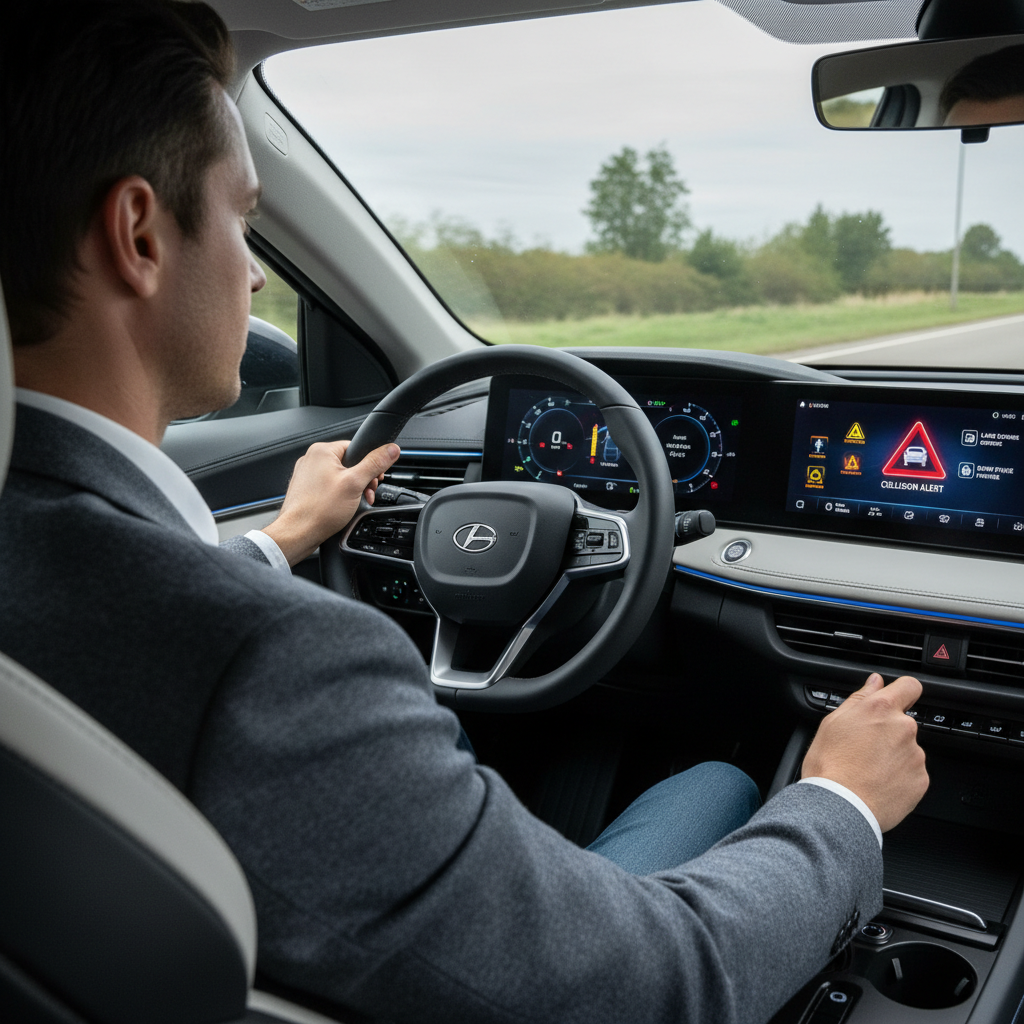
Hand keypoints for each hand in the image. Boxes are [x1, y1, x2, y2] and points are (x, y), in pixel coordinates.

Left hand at [262, 440, 399, 565]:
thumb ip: (375, 463)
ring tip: (354, 502)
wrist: (298, 533)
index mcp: (322, 451)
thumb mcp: (355, 483)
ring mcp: (307, 474)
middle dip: (362, 479)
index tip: (375, 478)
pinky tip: (342, 506)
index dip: (370, 464)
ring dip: (353, 489)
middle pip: (349, 463)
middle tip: (366, 493)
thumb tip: (391, 449)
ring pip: (340, 476)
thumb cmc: (319, 510)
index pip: (355, 447)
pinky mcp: (306, 488)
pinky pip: (329, 486)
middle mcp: (312, 459)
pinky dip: (339, 495)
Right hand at [801, 672, 927, 832]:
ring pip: (907, 749)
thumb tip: (875, 682)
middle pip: (903, 723)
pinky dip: (900, 778)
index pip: (909, 686)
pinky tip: (879, 784)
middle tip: (865, 749)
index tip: (897, 700)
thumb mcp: (833, 723)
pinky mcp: (921, 780)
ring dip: (894, 756)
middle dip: (889, 732)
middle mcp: (903, 728)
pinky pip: (913, 773)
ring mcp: (915, 755)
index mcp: (881, 709)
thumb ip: (860, 698)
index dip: (904, 692)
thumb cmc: (830, 766)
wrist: (839, 806)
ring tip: (869, 771)